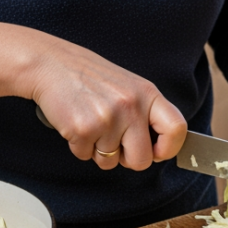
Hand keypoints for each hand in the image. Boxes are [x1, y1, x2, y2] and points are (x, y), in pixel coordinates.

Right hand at [0, 11, 184, 170]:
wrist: (51, 65)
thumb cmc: (90, 77)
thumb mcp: (127, 86)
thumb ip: (146, 113)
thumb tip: (160, 148)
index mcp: (147, 94)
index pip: (176, 129)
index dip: (169, 148)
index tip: (158, 152)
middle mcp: (131, 106)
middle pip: (143, 160)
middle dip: (127, 160)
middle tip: (114, 145)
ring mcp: (107, 118)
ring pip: (111, 162)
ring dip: (99, 151)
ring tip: (91, 123)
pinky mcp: (83, 129)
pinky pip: (86, 156)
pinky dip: (79, 146)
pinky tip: (75, 123)